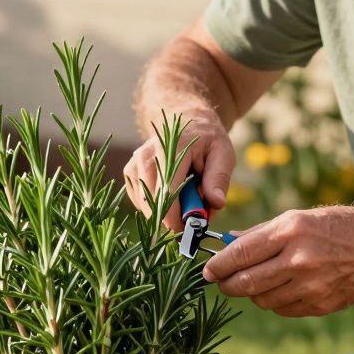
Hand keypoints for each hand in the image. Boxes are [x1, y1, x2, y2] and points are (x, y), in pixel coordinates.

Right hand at [124, 113, 234, 231]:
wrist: (186, 121)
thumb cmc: (208, 140)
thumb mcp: (223, 154)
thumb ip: (219, 178)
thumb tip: (216, 204)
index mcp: (173, 148)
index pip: (167, 190)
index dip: (174, 217)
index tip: (186, 232)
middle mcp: (148, 154)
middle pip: (152, 200)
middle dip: (171, 218)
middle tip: (192, 221)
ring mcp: (136, 162)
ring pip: (144, 202)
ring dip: (163, 212)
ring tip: (185, 202)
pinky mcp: (131, 171)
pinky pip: (139, 199)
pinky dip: (154, 206)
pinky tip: (170, 199)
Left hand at [203, 206, 353, 317]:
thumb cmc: (336, 227)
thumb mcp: (299, 217)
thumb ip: (260, 233)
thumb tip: (226, 243)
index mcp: (291, 231)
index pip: (240, 254)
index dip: (217, 266)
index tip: (208, 270)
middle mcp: (299, 260)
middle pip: (246, 283)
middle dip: (226, 284)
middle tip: (221, 281)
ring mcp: (311, 286)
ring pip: (261, 300)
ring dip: (251, 293)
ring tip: (255, 280)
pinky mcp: (319, 305)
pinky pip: (282, 309)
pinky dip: (274, 301)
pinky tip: (281, 288)